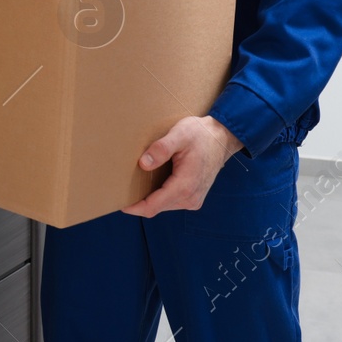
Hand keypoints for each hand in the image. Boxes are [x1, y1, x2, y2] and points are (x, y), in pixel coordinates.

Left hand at [121, 116, 243, 217]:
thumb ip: (161, 149)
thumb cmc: (201, 135)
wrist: (222, 138)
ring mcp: (193, 199)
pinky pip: (171, 201)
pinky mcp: (194, 197)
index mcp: (185, 185)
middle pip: (156, 207)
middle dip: (139, 201)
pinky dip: (160, 195)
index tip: (119, 203)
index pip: (153, 206)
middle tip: (123, 188)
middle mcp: (190, 198)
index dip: (134, 207)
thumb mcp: (180, 134)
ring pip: (163, 205)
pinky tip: (154, 180)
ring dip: (150, 197)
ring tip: (137, 182)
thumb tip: (143, 163)